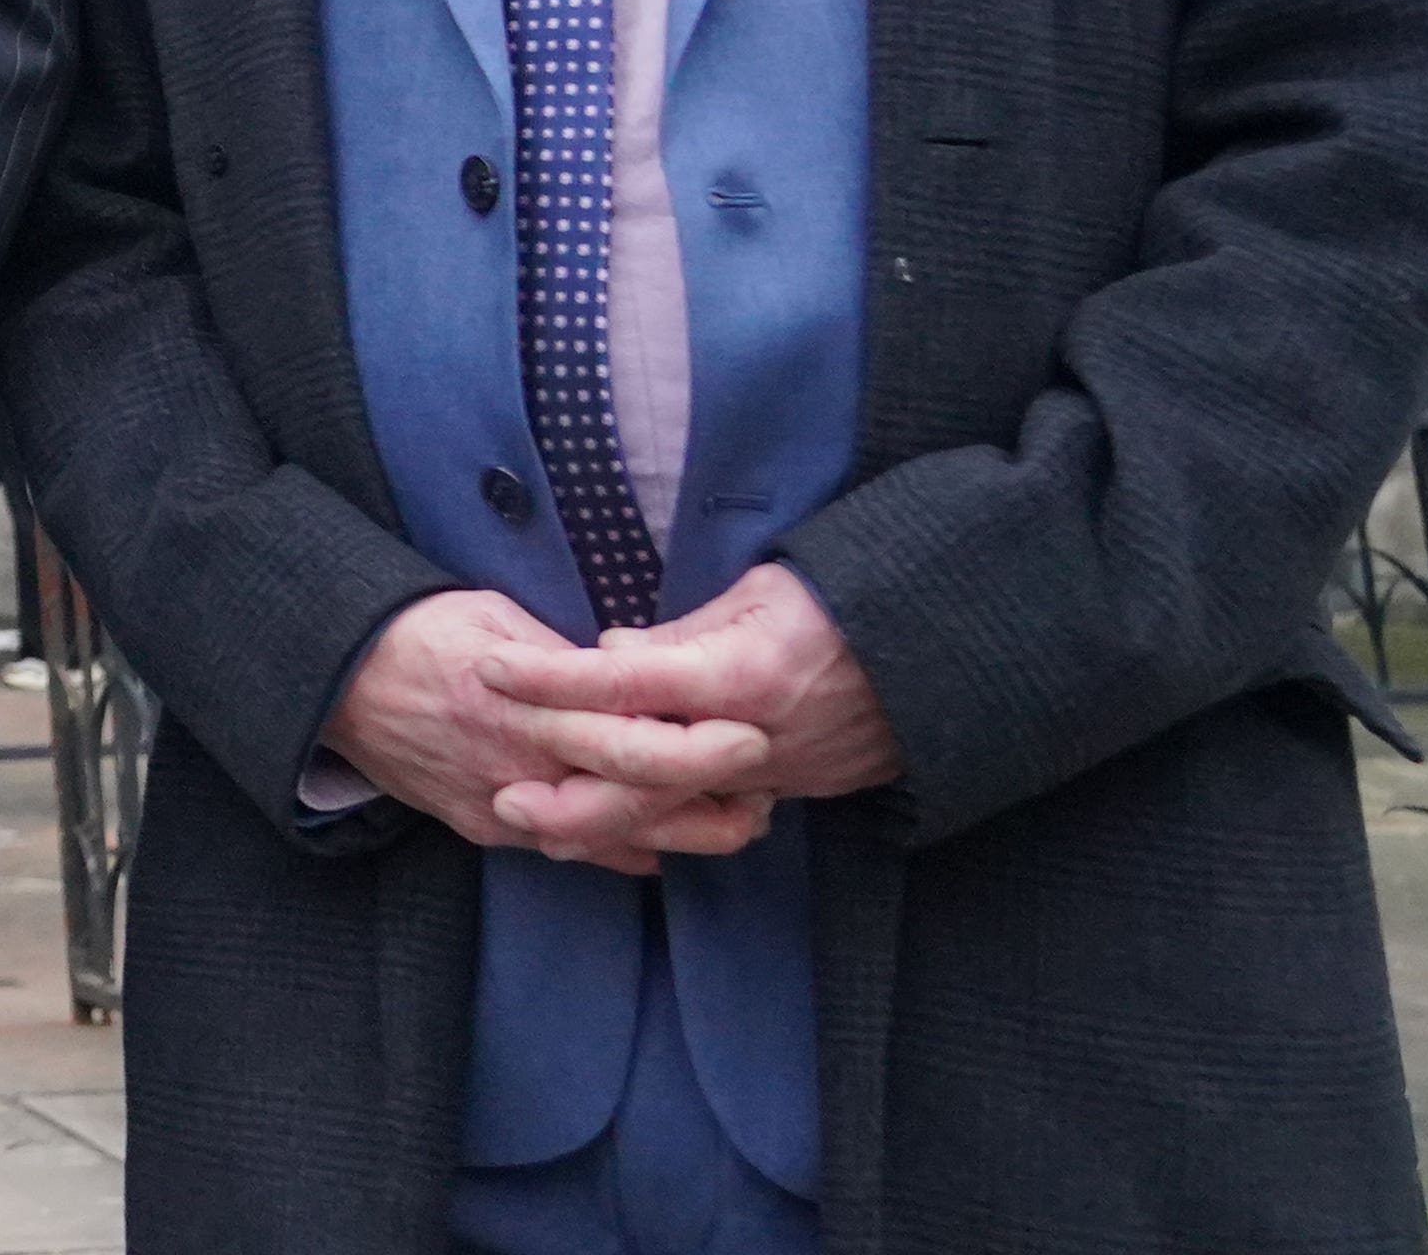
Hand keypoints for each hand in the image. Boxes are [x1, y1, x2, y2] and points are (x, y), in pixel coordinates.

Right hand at [322, 586, 774, 873]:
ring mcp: (502, 806)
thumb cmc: (420, 630)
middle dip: (710, 801)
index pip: (634, 740)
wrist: (333, 678)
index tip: (754, 735)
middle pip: (634, 801)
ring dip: (677, 833)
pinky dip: (620, 848)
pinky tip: (661, 841)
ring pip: (608, 837)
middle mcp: (522, 766)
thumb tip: (629, 671)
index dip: (700, 748)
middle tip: (765, 789)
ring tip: (734, 817)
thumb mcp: (499, 619)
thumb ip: (566, 658)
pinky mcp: (484, 826)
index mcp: (530, 706)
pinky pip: (565, 849)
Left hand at [482, 564, 899, 828]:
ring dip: (601, 826)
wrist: (936, 657)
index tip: (491, 669)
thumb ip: (677, 633)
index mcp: (736, 672)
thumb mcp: (755, 594)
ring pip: (672, 817)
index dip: (550, 678)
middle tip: (498, 794)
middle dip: (565, 792)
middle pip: (640, 778)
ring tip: (537, 827)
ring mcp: (770, 775)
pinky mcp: (784, 794)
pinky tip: (607, 833)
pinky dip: (656, 829)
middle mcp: (749, 735)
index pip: (621, 682)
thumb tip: (608, 653)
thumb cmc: (836, 605)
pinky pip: (709, 820)